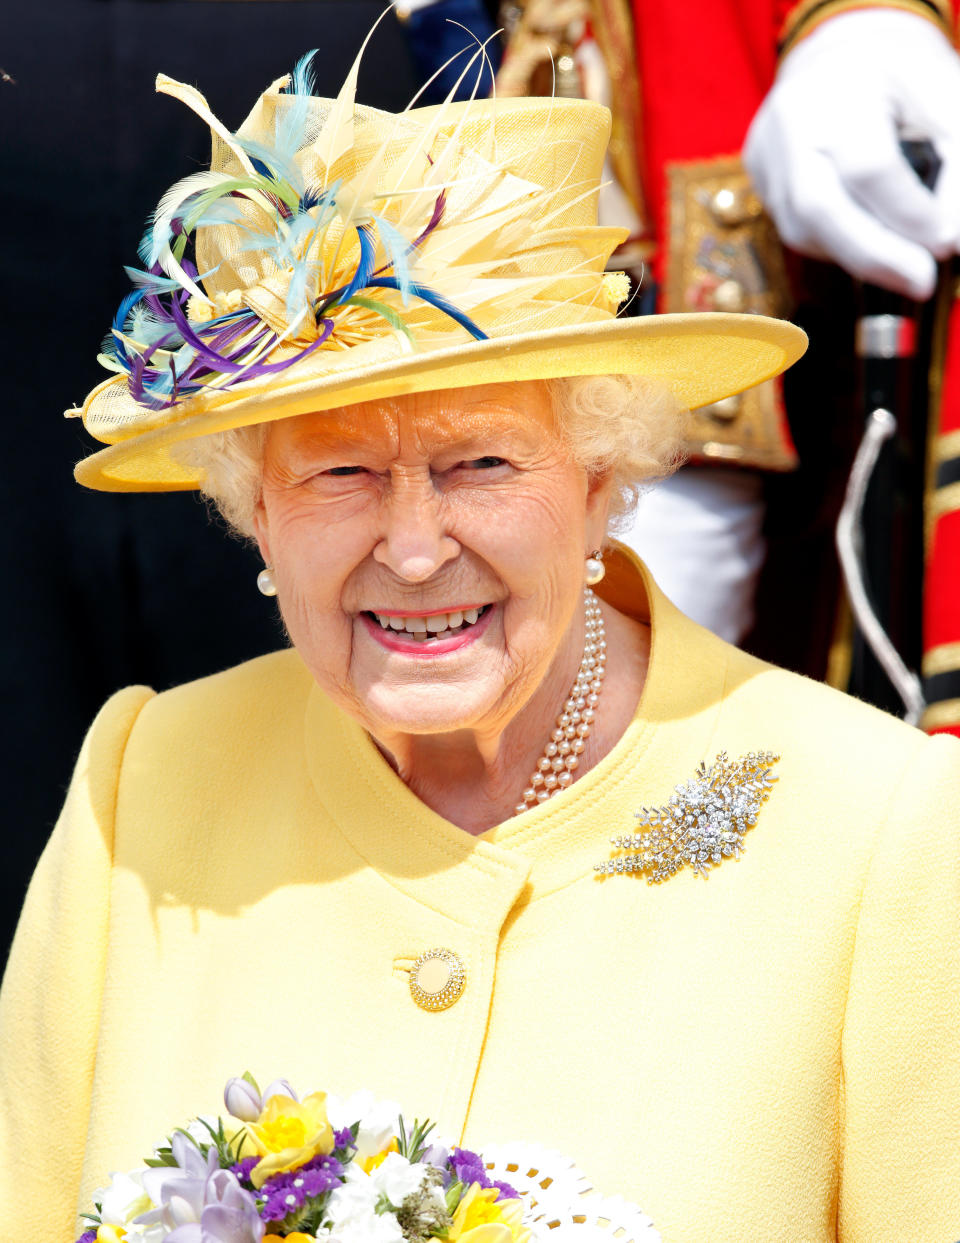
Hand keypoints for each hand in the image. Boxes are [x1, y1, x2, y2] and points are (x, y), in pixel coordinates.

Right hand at [744, 10, 959, 297]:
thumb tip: (951, 239)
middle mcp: (789, 126)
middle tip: (920, 282)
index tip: (945, 243)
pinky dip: (839, 244)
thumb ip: (952, 163)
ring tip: (903, 262)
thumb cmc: (898, 78)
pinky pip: (796, 231)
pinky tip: (869, 239)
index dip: (908, 212)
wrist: (836, 60)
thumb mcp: (940, 100)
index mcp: (838, 89)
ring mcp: (766, 158)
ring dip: (859, 256)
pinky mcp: (759, 182)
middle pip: (819, 208)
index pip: (868, 166)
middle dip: (874, 256)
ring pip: (804, 231)